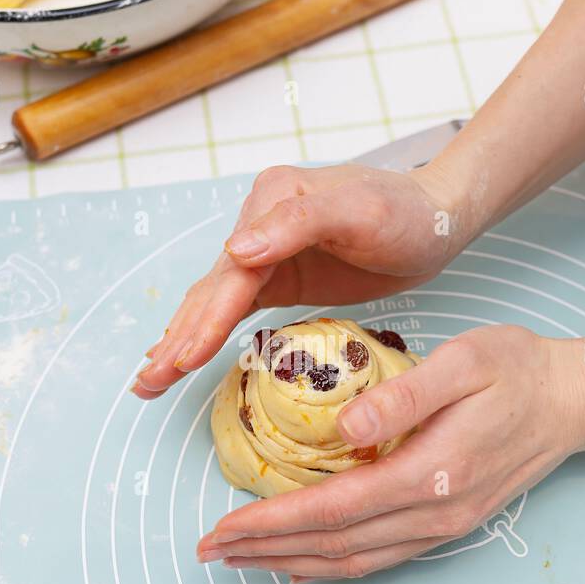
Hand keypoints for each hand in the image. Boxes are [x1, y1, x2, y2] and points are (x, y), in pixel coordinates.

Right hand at [133, 161, 464, 398]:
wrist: (437, 217)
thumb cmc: (406, 211)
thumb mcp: (359, 211)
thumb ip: (297, 224)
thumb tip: (236, 251)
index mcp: (273, 201)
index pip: (234, 272)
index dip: (208, 319)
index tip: (184, 358)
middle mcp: (260, 222)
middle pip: (213, 289)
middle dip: (179, 339)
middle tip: (148, 382)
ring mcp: (265, 249)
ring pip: (215, 300)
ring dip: (181, 339)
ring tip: (149, 379)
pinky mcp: (278, 273)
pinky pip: (234, 305)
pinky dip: (207, 330)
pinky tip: (184, 354)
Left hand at [195, 326, 584, 579]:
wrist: (574, 400)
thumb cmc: (518, 370)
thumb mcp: (465, 361)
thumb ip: (405, 396)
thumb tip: (344, 428)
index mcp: (432, 472)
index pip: (335, 507)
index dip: (273, 520)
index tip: (223, 523)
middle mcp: (435, 512)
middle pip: (335, 545)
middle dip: (265, 549)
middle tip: (208, 550)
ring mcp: (443, 525)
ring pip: (354, 560)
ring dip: (291, 563)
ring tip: (240, 561)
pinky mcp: (447, 523)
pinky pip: (379, 558)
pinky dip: (333, 565)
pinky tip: (301, 565)